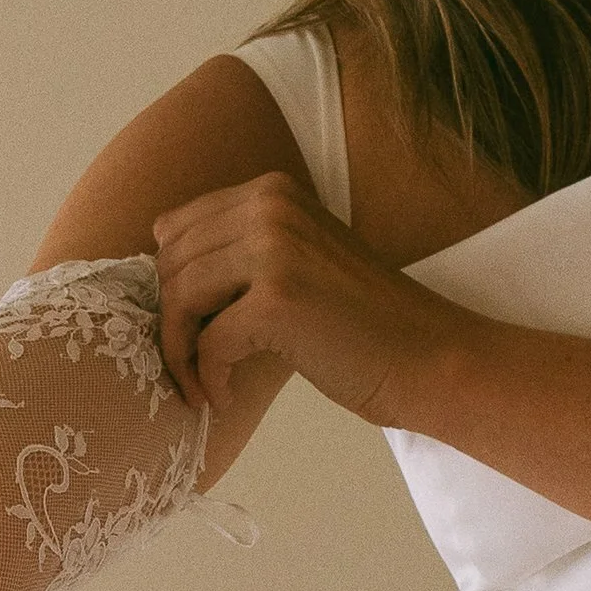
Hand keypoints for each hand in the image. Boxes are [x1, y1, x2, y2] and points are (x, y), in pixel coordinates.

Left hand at [150, 169, 474, 426]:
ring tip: (205, 385)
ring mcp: (273, 249)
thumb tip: (159, 270)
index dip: (169, 284)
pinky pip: (206, 342)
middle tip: (192, 366)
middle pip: (169, 264)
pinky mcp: (277, 300)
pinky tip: (225, 398)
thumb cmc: (360, 324)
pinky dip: (208, 378)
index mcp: (271, 191)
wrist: (430, 358)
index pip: (176, 229)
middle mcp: (269, 207)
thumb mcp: (296, 263)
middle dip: (170, 322)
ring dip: (180, 354)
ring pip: (178, 299)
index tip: (187, 329)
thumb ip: (239, 252)